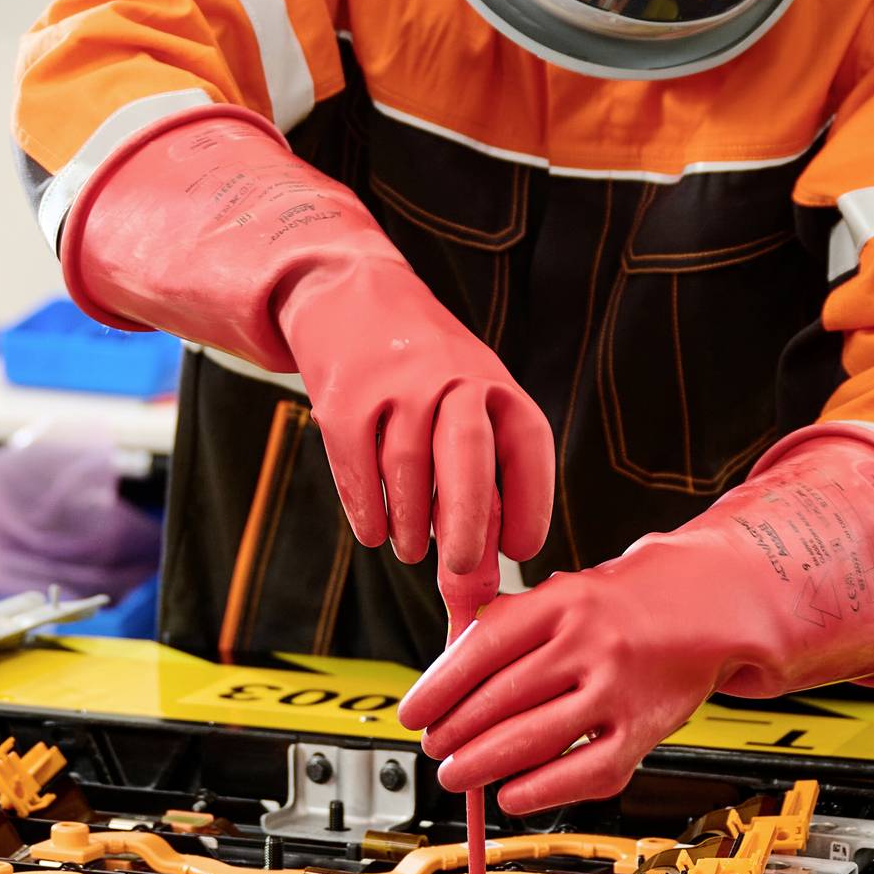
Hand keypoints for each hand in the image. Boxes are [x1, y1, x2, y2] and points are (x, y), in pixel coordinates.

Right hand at [279, 272, 549, 578]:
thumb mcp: (468, 401)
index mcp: (493, 381)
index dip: (531, 499)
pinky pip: (356, 466)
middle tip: (465, 569)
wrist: (351, 297)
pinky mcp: (342, 397)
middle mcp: (448, 377)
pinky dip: (366, 510)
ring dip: (410, 524)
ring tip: (412, 551)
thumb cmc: (423, 375)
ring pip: (406, 466)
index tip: (522, 549)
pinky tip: (374, 533)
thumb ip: (482, 478)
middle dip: (467, 520)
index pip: (526, 441)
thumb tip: (483, 575)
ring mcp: (393, 384)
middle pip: (466, 453)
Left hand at [398, 428, 873, 812]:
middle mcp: (591, 641)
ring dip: (485, 764)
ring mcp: (619, 686)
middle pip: (504, 697)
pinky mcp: (644, 727)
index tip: (412, 714)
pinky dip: (542, 789)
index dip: (439, 688)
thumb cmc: (619, 603)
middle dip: (456, 732)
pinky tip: (511, 795)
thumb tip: (443, 678)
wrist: (706, 602)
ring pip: (537, 737)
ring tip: (456, 775)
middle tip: (433, 748)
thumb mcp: (561, 592)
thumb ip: (506, 626)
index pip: (484, 648)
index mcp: (562, 600)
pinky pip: (586, 770)